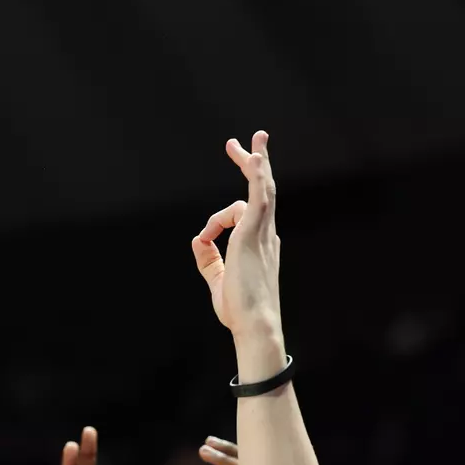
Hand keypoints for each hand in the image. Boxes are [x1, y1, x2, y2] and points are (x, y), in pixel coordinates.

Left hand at [191, 131, 280, 336]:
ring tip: (252, 141)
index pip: (249, 216)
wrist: (254, 324)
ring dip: (256, 163)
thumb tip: (198, 240)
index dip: (227, 212)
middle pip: (263, 191)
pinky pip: (260, 195)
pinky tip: (253, 158)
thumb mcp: (219, 282)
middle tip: (247, 143)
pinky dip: (256, 175)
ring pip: (263, 188)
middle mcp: (266, 235)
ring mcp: (263, 232)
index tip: (206, 231)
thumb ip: (209, 260)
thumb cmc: (240, 310)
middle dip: (255, 165)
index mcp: (259, 246)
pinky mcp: (255, 232)